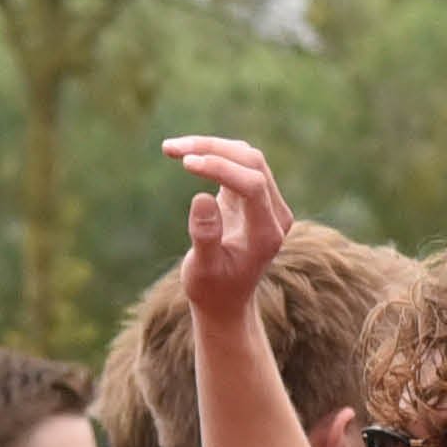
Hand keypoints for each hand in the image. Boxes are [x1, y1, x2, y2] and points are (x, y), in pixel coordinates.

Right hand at [166, 137, 294, 336]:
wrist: (226, 300)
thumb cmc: (212, 289)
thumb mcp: (203, 270)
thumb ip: (205, 236)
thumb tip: (201, 197)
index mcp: (267, 233)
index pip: (253, 185)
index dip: (221, 169)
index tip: (186, 163)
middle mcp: (275, 213)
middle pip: (252, 163)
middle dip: (212, 150)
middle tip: (172, 150)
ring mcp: (267, 202)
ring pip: (245, 156)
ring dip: (210, 147)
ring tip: (171, 148)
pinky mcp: (254, 194)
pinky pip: (237, 162)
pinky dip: (212, 153)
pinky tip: (184, 154)